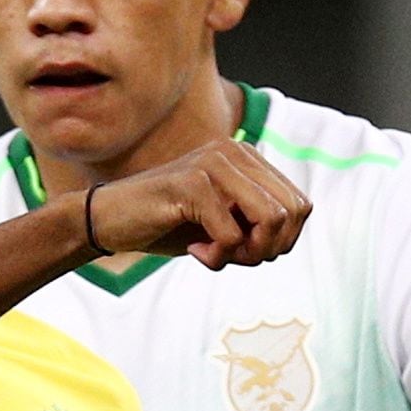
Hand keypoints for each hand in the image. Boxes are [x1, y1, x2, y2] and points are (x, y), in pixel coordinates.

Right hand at [83, 138, 307, 271]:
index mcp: (247, 157)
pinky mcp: (192, 184)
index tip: (248, 252)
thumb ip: (256, 224)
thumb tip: (288, 240)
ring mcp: (214, 164)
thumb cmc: (168, 224)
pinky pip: (231, 236)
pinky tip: (194, 252)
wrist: (110, 220)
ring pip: (270, 220)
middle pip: (292, 213)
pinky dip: (216, 258)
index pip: (301, 205)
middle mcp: (235, 152)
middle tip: (235, 258)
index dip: (283, 241)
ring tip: (216, 256)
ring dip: (248, 253)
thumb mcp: (222, 223)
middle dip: (270, 249)